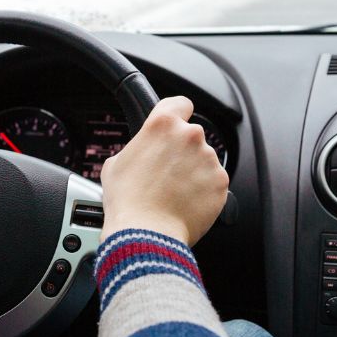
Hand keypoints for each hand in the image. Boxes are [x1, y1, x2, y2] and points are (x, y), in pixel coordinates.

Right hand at [100, 96, 228, 245]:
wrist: (146, 233)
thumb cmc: (128, 200)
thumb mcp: (116, 164)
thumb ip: (136, 148)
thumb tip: (141, 153)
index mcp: (162, 124)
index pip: (181, 103)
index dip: (178, 113)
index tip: (177, 123)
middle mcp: (190, 136)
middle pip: (192, 136)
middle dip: (183, 151)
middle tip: (167, 172)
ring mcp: (208, 159)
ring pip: (204, 160)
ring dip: (194, 172)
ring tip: (174, 193)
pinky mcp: (220, 182)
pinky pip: (214, 182)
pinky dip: (204, 191)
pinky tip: (186, 202)